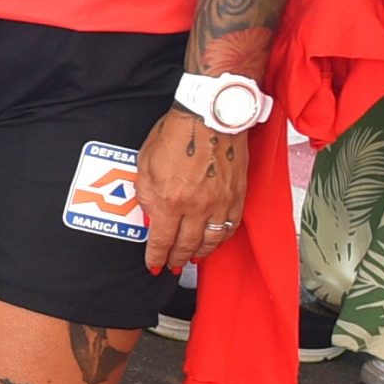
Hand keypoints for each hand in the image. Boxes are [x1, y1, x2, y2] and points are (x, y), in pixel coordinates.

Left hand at [135, 106, 248, 273]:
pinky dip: (221, 239)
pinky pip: (230, 227)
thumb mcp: (145, 164)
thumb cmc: (175, 134)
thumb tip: (150, 217)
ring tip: (191, 258)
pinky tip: (213, 241)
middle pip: (187, 245)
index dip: (156, 256)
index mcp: (171, 200)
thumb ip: (146, 195)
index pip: (162, 240)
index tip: (153, 265)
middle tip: (171, 266)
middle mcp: (198, 207)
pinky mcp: (238, 196)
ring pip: (212, 240)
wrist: (211, 116)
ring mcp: (221, 203)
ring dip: (200, 253)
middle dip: (177, 259)